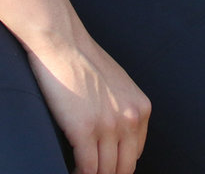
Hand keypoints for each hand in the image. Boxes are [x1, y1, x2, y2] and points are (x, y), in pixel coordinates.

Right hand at [27, 33, 150, 173]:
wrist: (63, 42)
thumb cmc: (85, 61)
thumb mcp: (118, 86)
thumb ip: (123, 111)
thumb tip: (117, 141)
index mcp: (141, 108)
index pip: (135, 154)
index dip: (118, 165)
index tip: (105, 166)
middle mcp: (129, 118)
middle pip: (124, 168)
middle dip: (109, 173)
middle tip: (93, 172)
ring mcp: (108, 125)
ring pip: (105, 172)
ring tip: (81, 171)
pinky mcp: (84, 129)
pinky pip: (87, 169)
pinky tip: (72, 168)